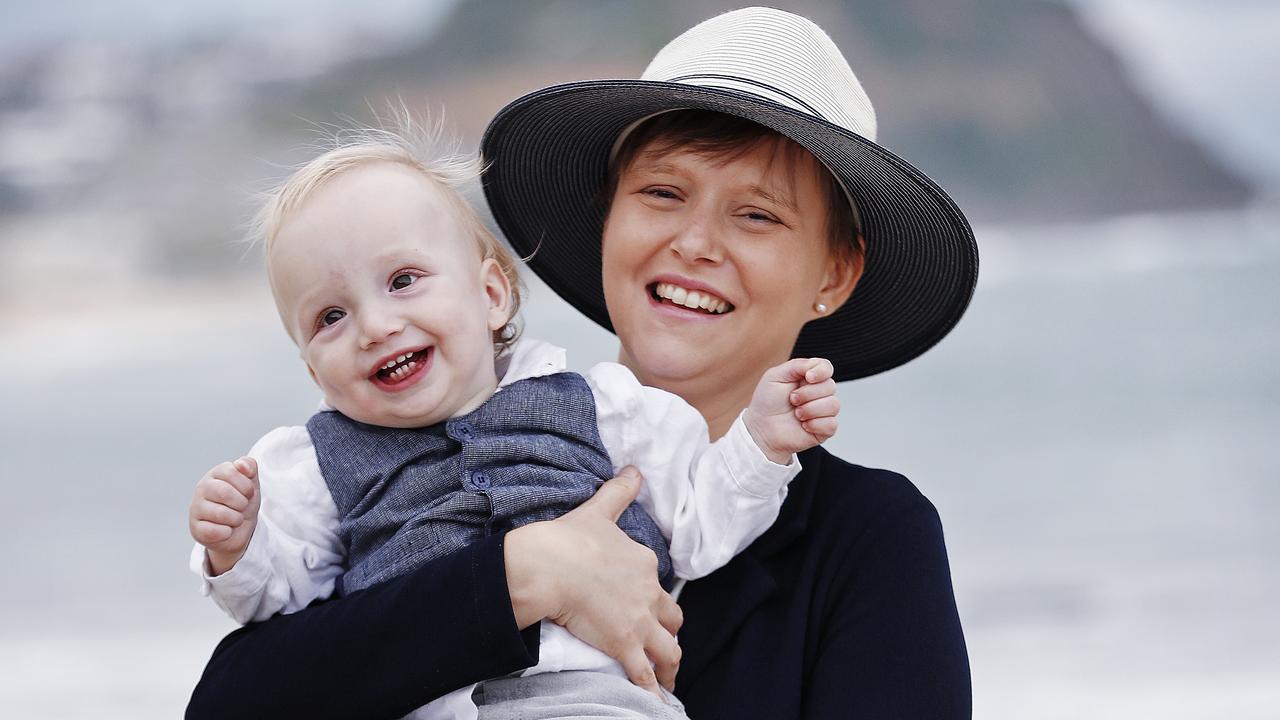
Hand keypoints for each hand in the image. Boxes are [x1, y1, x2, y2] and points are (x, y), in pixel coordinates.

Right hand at [188, 457, 260, 575]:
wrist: (238, 529)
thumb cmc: (242, 502)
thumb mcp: (251, 482)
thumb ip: (249, 466)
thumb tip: (241, 464)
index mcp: (216, 473)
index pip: (231, 472)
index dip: (246, 485)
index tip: (249, 493)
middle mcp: (202, 488)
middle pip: (224, 493)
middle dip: (242, 503)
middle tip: (242, 507)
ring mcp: (196, 508)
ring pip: (221, 514)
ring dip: (236, 519)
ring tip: (235, 519)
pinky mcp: (196, 528)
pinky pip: (214, 531)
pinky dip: (227, 533)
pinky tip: (226, 530)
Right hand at [505, 467, 682, 696]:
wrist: (547, 565)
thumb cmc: (568, 539)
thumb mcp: (598, 510)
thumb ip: (619, 492)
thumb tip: (634, 471)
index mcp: (643, 563)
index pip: (659, 588)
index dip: (655, 601)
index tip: (648, 610)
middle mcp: (648, 593)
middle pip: (672, 620)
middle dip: (669, 633)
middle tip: (661, 646)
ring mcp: (638, 621)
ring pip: (669, 650)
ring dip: (669, 666)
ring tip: (666, 680)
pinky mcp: (624, 644)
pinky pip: (645, 675)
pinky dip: (654, 693)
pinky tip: (657, 705)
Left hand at [745, 357, 838, 461]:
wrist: (761, 429)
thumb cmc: (767, 403)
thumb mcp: (775, 376)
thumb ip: (797, 365)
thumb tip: (816, 366)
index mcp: (808, 378)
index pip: (826, 368)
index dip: (821, 371)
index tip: (808, 377)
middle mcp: (818, 393)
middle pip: (830, 386)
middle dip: (808, 393)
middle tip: (792, 399)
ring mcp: (822, 411)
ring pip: (833, 405)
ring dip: (810, 409)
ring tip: (797, 413)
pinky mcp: (824, 429)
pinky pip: (831, 424)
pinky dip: (815, 424)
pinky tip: (803, 425)